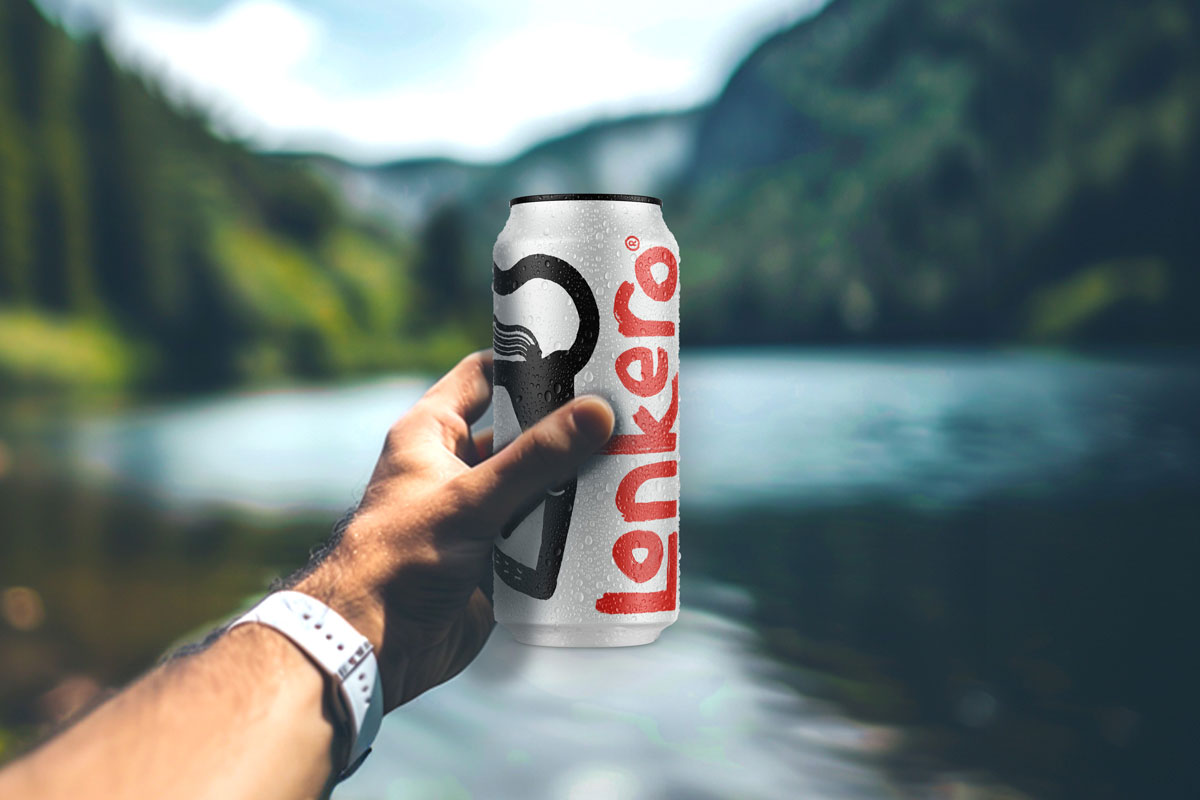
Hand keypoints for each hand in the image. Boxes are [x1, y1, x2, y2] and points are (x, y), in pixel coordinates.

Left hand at [293, 350, 613, 709]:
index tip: (582, 350)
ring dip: (577, 479)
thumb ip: (534, 459)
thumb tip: (597, 413)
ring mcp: (478, 513)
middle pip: (524, 431)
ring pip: (538, 483)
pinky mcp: (496, 557)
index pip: (484, 375)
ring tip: (635, 461)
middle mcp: (456, 467)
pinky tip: (616, 519)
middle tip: (626, 413)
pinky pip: (543, 532)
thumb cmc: (399, 560)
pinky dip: (573, 527)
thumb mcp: (470, 500)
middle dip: (570, 426)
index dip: (527, 359)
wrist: (374, 647)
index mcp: (433, 433)